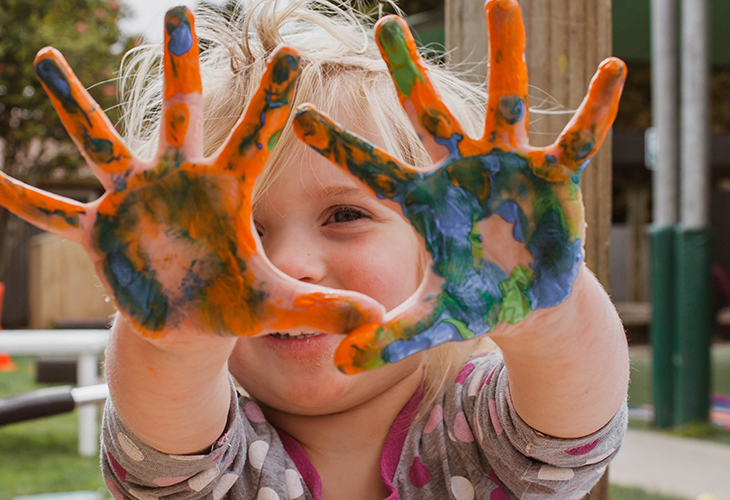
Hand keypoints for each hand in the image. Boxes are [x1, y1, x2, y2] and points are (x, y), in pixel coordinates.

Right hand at [0, 6, 381, 341]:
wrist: (188, 321)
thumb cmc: (232, 302)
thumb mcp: (275, 305)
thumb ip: (320, 307)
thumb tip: (375, 320)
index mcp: (225, 192)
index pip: (254, 138)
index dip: (272, 101)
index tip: (291, 54)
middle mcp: (177, 182)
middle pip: (178, 115)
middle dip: (178, 68)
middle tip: (177, 12)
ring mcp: (133, 201)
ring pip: (100, 144)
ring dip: (73, 106)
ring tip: (46, 59)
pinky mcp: (99, 232)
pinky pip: (56, 213)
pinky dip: (27, 200)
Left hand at [293, 0, 625, 372]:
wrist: (526, 299)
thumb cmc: (474, 299)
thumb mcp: (430, 320)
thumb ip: (385, 339)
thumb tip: (336, 367)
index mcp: (425, 202)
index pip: (373, 170)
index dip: (339, 145)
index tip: (297, 113)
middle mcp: (460, 172)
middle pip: (428, 114)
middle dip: (409, 71)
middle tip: (386, 21)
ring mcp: (506, 168)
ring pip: (504, 103)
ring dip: (506, 55)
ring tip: (500, 1)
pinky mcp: (552, 177)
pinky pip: (574, 138)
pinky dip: (593, 109)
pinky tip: (613, 71)